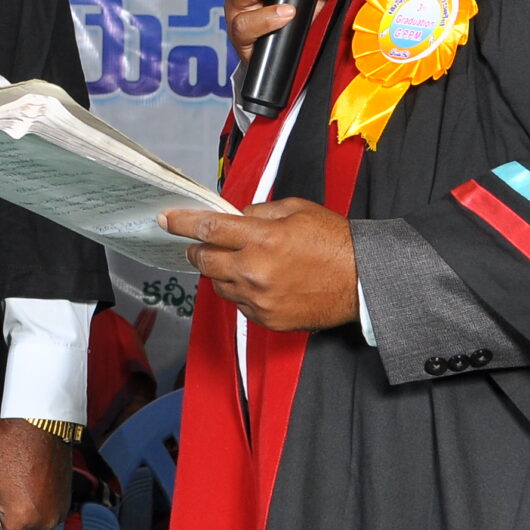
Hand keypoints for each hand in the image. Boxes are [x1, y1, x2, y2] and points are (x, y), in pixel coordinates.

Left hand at [0, 419, 71, 529]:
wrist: (40, 418)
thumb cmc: (9, 443)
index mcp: (25, 521)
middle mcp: (46, 523)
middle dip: (1, 529)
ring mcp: (59, 512)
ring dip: (16, 520)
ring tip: (4, 494)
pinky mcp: (64, 501)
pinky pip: (43, 517)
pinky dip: (30, 510)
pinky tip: (19, 490)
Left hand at [166, 197, 359, 331]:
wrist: (363, 282)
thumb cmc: (333, 242)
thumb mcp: (296, 210)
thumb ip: (259, 212)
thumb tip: (233, 216)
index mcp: (263, 239)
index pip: (209, 229)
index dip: (182, 222)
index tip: (166, 219)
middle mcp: (255, 271)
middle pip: (204, 260)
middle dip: (197, 249)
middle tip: (201, 243)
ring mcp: (259, 299)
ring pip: (217, 284)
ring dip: (220, 271)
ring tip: (240, 262)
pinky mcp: (266, 319)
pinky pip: (237, 303)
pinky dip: (239, 291)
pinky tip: (258, 281)